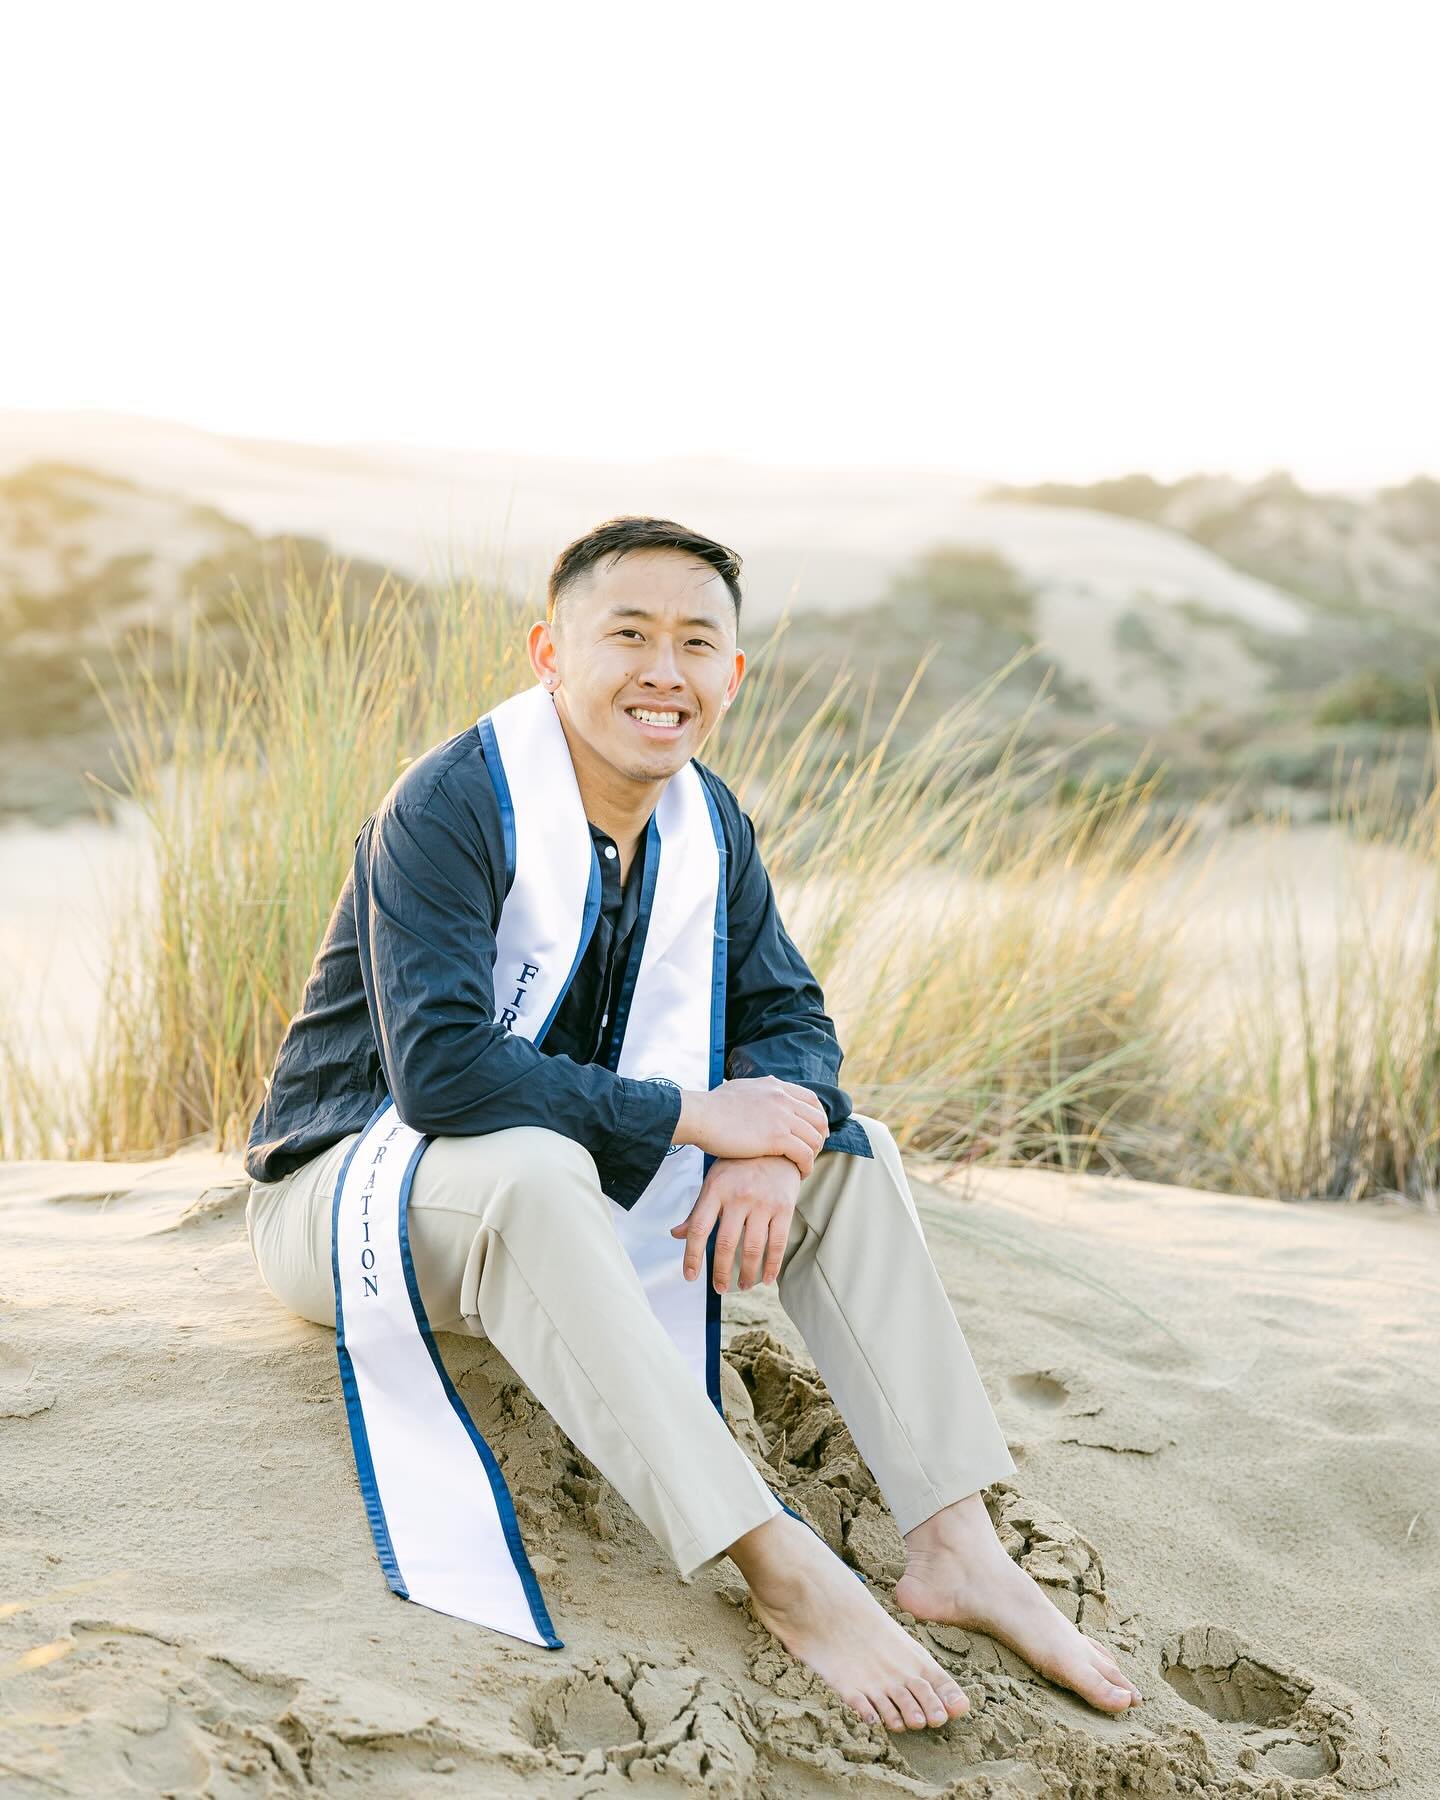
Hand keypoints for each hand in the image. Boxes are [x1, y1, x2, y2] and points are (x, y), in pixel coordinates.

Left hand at [670, 1155, 801, 1292]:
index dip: (692, 1256)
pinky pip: (778, 1243)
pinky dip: (771, 1266)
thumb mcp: (715, 1180)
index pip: (698, 1228)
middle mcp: (738, 1196)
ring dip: (747, 1274)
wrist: (778, 1145)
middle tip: (720, 1288)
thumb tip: (676, 1235)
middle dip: (721, 1272)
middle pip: (725, 1243)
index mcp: (716, 1189)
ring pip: (752, 1248)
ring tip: (743, 1285)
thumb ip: (698, 1209)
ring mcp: (763, 1202)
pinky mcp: (784, 1207)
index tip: (690, 1277)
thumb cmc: (740, 1166)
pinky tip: (766, 1278)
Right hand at [674, 1076, 828, 1177]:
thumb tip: (750, 1093)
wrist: (700, 1115)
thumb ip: (752, 1092)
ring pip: (815, 1138)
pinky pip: (805, 1154)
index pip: (811, 1099)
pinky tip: (799, 1174)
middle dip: (820, 1138)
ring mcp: (781, 1117)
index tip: (815, 1131)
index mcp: (775, 1087)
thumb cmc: (710, 1107)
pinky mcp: (777, 1137)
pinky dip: (806, 1166)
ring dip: (813, 1155)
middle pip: (819, 1119)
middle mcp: (782, 1098)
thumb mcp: (738, 1089)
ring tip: (804, 1166)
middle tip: (812, 1153)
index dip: (817, 1117)